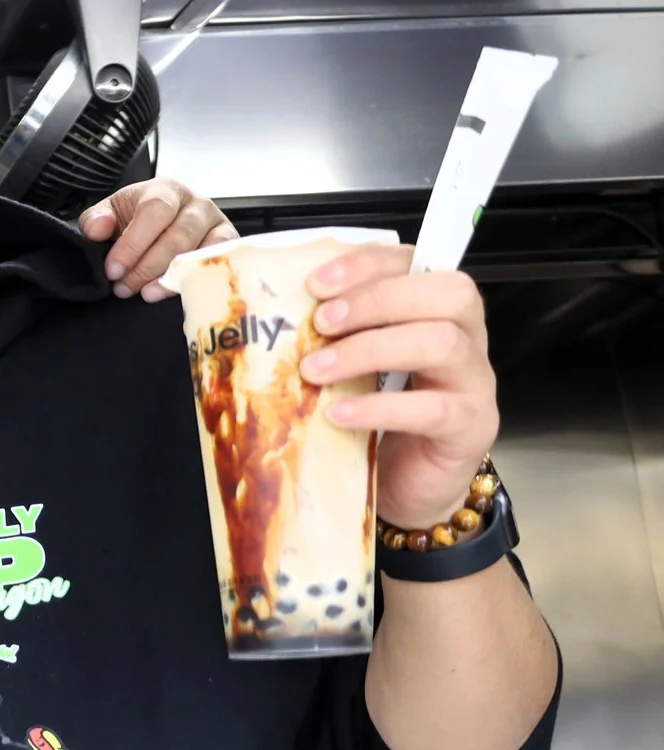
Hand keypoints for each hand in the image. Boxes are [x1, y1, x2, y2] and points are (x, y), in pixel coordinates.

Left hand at [79, 178, 237, 300]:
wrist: (161, 226)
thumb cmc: (137, 218)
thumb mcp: (112, 213)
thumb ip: (97, 219)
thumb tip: (97, 230)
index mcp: (166, 190)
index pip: (154, 212)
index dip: (132, 244)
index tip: (113, 270)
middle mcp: (196, 203)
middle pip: (177, 236)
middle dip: (146, 267)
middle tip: (123, 287)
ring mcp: (216, 224)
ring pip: (197, 253)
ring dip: (167, 278)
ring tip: (144, 293)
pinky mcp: (227, 245)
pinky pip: (216, 264)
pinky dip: (192, 281)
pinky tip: (169, 292)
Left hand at [300, 245, 496, 529]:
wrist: (409, 486)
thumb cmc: (382, 419)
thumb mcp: (356, 369)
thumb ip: (337, 338)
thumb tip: (275, 315)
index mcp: (439, 312)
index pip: (418, 264)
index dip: (369, 265)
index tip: (316, 282)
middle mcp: (467, 338)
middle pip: (446, 293)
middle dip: (376, 300)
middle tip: (321, 323)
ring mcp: (474, 383)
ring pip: (442, 343)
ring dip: (370, 349)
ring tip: (316, 370)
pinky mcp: (470, 428)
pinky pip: (433, 409)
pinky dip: (380, 408)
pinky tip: (338, 414)